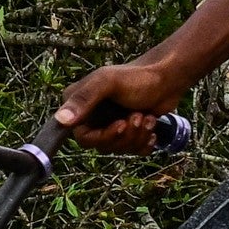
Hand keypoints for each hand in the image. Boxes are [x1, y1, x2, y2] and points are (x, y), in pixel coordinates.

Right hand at [53, 56, 194, 151]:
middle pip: (102, 146)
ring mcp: (109, 125)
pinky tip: (151, 126)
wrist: (167, 78)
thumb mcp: (107, 83)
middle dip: (125, 135)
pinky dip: (145, 142)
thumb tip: (61, 120)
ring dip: (137, 136)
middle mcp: (91, 116)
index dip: (103, 137)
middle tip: (138, 116)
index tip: (120, 125)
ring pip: (119, 149)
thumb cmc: (138, 77)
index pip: (82, 137)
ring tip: (147, 117)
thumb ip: (84, 98)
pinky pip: (132, 151)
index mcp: (79, 104)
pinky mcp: (127, 132)